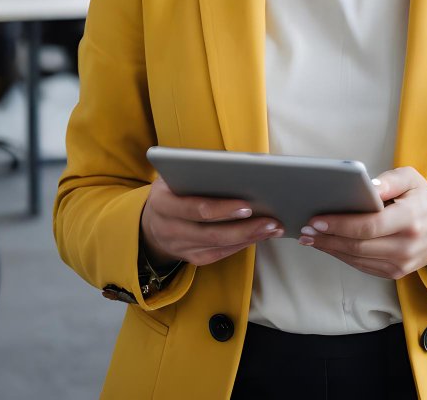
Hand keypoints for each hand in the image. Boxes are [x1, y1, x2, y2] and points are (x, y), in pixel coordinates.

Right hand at [140, 179, 283, 266]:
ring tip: (274, 228)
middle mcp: (169, 229)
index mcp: (163, 203)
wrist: (152, 222)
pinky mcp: (192, 259)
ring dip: (250, 237)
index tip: (248, 205)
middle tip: (272, 220)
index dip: (222, 209)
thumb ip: (197, 171)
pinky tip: (260, 235)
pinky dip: (242, 245)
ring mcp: (180, 248)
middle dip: (245, 228)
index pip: (196, 209)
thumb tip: (238, 166)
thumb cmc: (172, 189)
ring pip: (219, 246)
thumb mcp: (174, 174)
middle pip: (212, 233)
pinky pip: (220, 254)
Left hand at [298, 166, 426, 279]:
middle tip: (305, 229)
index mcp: (410, 219)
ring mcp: (402, 263)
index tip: (317, 219)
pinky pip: (364, 266)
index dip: (340, 224)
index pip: (369, 226)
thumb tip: (366, 185)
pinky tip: (329, 245)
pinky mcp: (397, 272)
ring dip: (331, 249)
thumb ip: (389, 180)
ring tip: (310, 238)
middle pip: (359, 245)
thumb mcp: (412, 179)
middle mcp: (406, 245)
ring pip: (358, 259)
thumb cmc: (425, 199)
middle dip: (328, 238)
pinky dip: (343, 256)